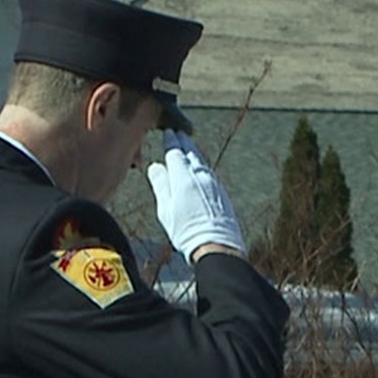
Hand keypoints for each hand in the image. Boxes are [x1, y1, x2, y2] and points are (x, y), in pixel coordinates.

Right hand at [146, 129, 246, 259]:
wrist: (217, 245)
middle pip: (191, 153)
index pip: (176, 152)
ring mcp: (214, 184)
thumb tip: (156, 167)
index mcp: (184, 178)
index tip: (168, 132)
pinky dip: (201, 164)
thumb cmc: (187, 232)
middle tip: (178, 133)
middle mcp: (201, 176)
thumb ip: (160, 185)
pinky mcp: (221, 192)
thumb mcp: (166, 209)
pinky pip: (209, 171)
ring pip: (201, 161)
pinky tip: (200, 167)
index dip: (171, 141)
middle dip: (183, 141)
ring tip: (188, 145)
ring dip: (194, 151)